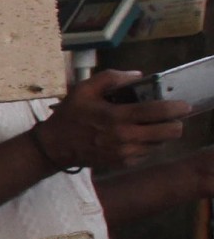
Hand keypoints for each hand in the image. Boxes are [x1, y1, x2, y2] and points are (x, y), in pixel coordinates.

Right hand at [36, 72, 190, 171]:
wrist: (55, 147)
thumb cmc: (70, 115)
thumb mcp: (84, 89)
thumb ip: (112, 77)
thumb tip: (138, 76)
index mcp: (117, 116)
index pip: (158, 112)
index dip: (177, 108)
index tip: (184, 105)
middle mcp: (125, 137)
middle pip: (168, 132)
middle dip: (175, 124)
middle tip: (171, 118)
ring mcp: (125, 152)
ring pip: (160, 144)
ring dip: (160, 135)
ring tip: (151, 127)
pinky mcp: (123, 163)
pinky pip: (147, 153)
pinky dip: (147, 145)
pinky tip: (136, 137)